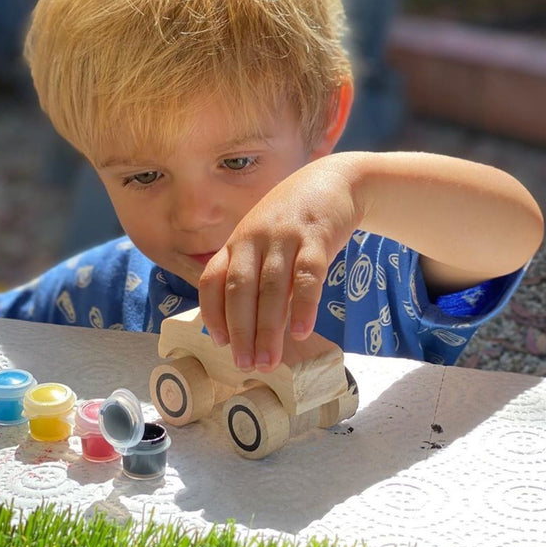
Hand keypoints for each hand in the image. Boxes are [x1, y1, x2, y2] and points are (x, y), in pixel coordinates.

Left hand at [199, 157, 361, 372]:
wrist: (334, 182)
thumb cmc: (293, 221)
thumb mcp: (263, 240)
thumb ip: (253, 274)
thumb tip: (245, 326)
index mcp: (237, 243)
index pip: (212, 280)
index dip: (212, 313)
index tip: (220, 343)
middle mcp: (254, 238)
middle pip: (239, 289)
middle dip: (240, 330)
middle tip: (245, 365)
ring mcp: (284, 236)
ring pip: (271, 288)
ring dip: (268, 328)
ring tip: (269, 360)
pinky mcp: (316, 236)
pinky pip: (308, 275)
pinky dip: (303, 305)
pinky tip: (301, 331)